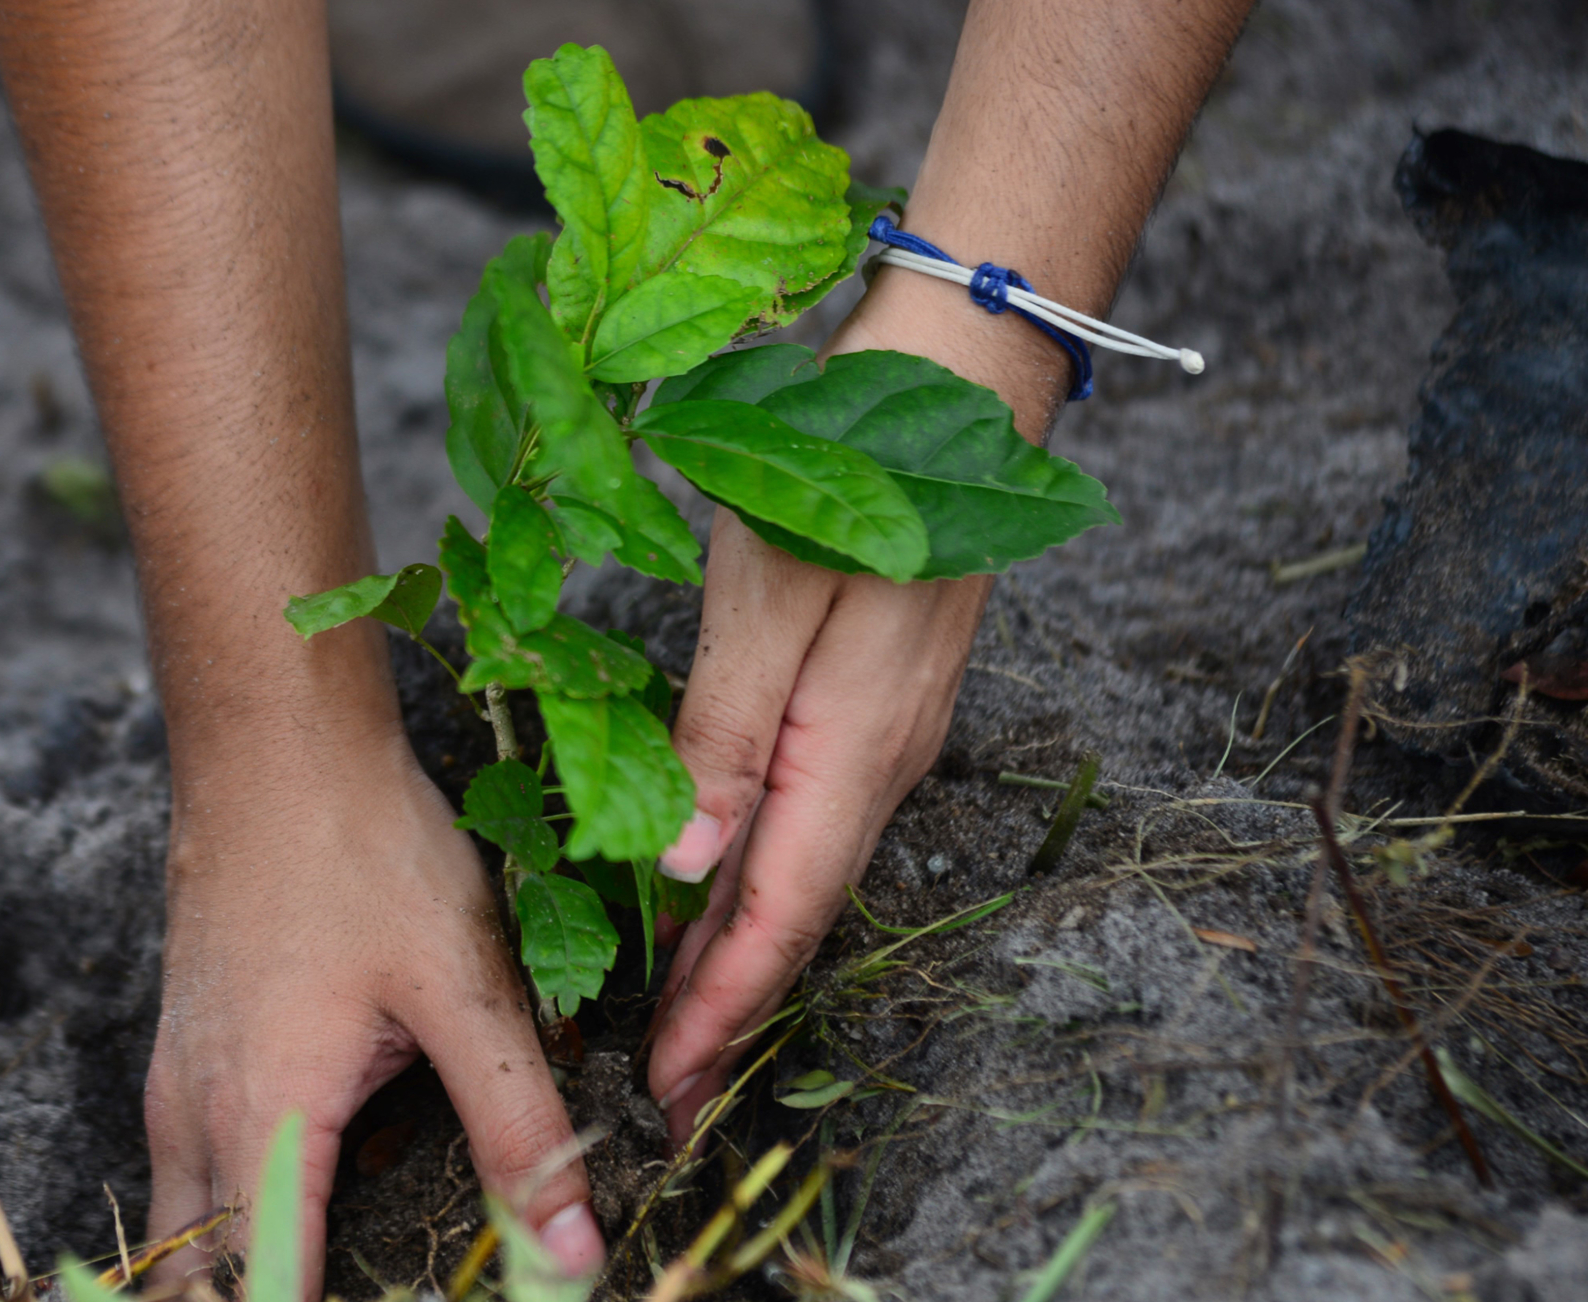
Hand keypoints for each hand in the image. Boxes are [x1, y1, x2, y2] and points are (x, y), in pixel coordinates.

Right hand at [143, 729, 605, 1295]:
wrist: (273, 744)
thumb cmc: (361, 849)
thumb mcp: (463, 991)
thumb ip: (519, 1127)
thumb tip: (571, 1252)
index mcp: (263, 1123)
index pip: (261, 1298)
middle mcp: (194, 1121)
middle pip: (201, 1286)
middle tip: (381, 1285)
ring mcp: (174, 1085)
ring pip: (186, 1233)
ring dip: (243, 1271)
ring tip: (340, 1268)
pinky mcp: (182, 1051)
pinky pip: (189, 1174)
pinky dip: (234, 1219)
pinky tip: (314, 1198)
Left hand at [643, 277, 1060, 1142]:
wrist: (957, 381)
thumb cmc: (845, 471)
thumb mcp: (764, 600)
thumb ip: (723, 738)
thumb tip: (683, 869)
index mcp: (853, 752)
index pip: (779, 918)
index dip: (720, 1009)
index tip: (666, 1090)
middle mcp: (880, 762)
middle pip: (793, 914)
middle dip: (726, 1008)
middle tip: (660, 1091)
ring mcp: (885, 734)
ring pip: (801, 873)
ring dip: (738, 951)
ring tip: (674, 1019)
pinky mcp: (874, 701)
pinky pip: (808, 821)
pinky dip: (757, 880)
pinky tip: (714, 892)